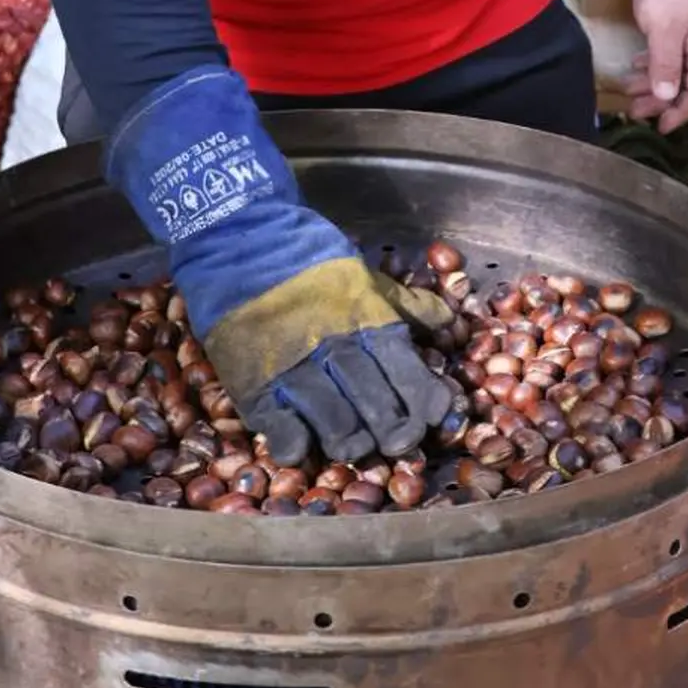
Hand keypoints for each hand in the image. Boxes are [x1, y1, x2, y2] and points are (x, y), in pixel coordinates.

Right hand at [106, 66, 452, 466]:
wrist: (239, 239)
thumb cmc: (308, 261)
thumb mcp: (365, 276)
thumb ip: (406, 304)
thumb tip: (449, 320)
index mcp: (368, 323)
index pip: (410, 376)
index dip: (426, 405)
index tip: (432, 418)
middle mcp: (336, 351)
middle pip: (378, 411)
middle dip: (394, 434)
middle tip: (395, 442)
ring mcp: (295, 372)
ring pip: (337, 429)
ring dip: (351, 444)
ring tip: (353, 444)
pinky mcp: (256, 387)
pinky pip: (284, 434)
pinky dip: (298, 448)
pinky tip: (304, 445)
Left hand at [624, 0, 687, 132]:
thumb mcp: (665, 31)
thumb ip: (666, 65)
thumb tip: (666, 98)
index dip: (680, 112)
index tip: (661, 128)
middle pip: (685, 84)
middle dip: (660, 101)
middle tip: (634, 111)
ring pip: (673, 68)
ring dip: (652, 82)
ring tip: (629, 90)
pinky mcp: (677, 23)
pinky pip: (667, 53)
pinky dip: (652, 63)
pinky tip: (637, 65)